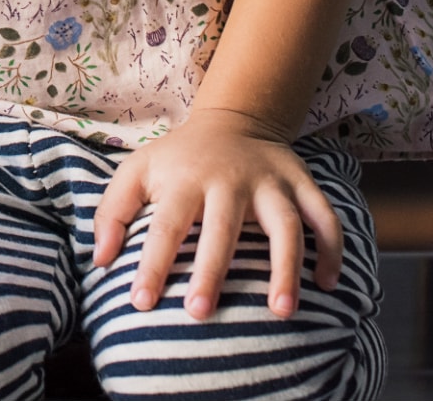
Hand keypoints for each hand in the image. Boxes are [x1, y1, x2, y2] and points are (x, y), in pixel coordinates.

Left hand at [91, 110, 343, 319]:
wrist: (232, 119)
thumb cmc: (177, 160)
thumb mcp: (136, 171)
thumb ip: (111, 213)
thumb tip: (101, 261)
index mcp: (184, 179)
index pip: (165, 227)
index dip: (152, 265)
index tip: (141, 304)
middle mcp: (229, 180)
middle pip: (222, 229)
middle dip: (211, 271)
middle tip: (200, 313)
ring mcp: (271, 182)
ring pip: (284, 225)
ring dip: (285, 268)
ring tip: (281, 311)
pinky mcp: (303, 183)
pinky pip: (325, 217)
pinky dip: (332, 249)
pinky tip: (328, 284)